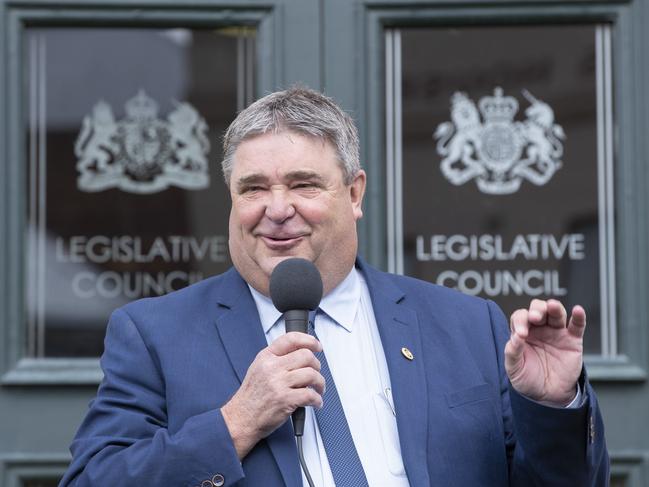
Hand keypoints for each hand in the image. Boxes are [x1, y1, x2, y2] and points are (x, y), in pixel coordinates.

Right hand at [221, 332, 324, 458]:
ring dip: (320, 383)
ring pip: (311, 374)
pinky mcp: (285, 400)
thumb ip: (276, 359)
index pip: (291, 339)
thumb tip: (299, 353)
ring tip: (318, 389)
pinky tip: (315, 402)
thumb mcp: (258, 369)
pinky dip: (317, 399)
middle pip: (306, 356)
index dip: (309, 340)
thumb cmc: (251, 397)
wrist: (240, 419)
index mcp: (266, 357)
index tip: (317, 346)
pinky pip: (310, 395)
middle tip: (316, 373)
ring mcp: (279, 384)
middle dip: (317, 365)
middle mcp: (272, 368)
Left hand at [504, 299, 585, 405]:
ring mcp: (557, 333)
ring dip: (554, 308)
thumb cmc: (528, 380)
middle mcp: (539, 329)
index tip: (522, 334)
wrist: (548, 396)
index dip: (520, 321)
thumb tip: (516, 337)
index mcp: (523, 332)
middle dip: (537, 309)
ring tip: (552, 307)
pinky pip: (577, 325)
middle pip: (538, 309)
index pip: (520, 317)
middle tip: (535, 317)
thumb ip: (512, 352)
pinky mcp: (573, 341)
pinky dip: (579, 317)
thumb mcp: (514, 368)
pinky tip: (577, 310)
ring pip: (556, 313)